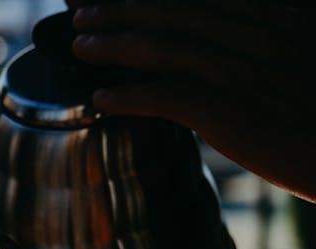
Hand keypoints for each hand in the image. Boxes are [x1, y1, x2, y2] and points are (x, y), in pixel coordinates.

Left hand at [70, 1, 315, 201]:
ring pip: (160, 47)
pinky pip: (164, 96)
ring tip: (80, 46)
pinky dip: (127, 95)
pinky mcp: (226, 112)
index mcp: (268, 13)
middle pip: (169, 10)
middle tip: (79, 10)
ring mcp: (237, 71)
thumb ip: (260, 32)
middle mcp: (251, 33)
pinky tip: (100, 99)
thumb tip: (216, 33)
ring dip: (112, 44)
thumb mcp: (297, 50)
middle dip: (118, 7)